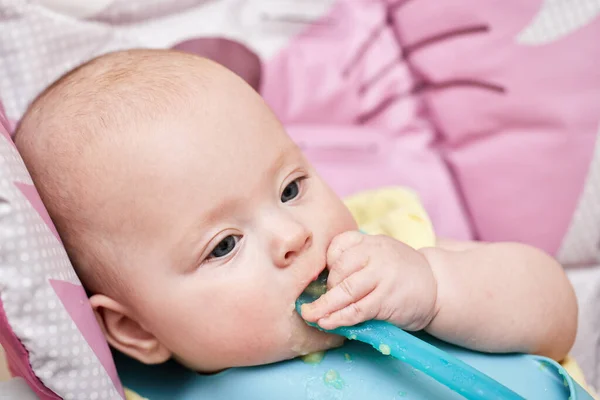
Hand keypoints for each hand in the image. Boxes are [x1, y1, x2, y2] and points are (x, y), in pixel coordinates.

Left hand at [301, 231, 437, 330]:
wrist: (437, 286)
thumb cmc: (401, 272)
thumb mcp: (381, 254)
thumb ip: (357, 259)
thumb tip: (322, 281)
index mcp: (371, 241)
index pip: (338, 245)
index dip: (326, 264)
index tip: (323, 277)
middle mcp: (375, 254)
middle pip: (338, 269)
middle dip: (326, 288)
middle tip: (322, 300)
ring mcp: (382, 276)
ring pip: (344, 291)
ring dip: (323, 307)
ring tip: (310, 316)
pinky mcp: (386, 299)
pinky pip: (356, 310)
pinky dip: (338, 318)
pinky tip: (327, 323)